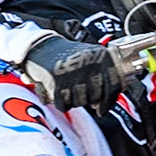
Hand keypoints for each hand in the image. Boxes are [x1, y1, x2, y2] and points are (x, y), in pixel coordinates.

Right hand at [20, 35, 137, 114]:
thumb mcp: (92, 57)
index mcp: (102, 56)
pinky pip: (64, 105)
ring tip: (67, 87)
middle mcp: (89, 64)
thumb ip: (105, 74)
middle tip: (77, 90)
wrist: (42, 46)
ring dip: (72, 100)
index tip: (101, 109)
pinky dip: (60, 102)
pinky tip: (57, 91)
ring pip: (79, 103)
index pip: (113, 86)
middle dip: (86, 99)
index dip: (108, 102)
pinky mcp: (56, 81)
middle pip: (94, 98)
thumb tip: (110, 98)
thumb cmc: (69, 56)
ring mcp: (73, 72)